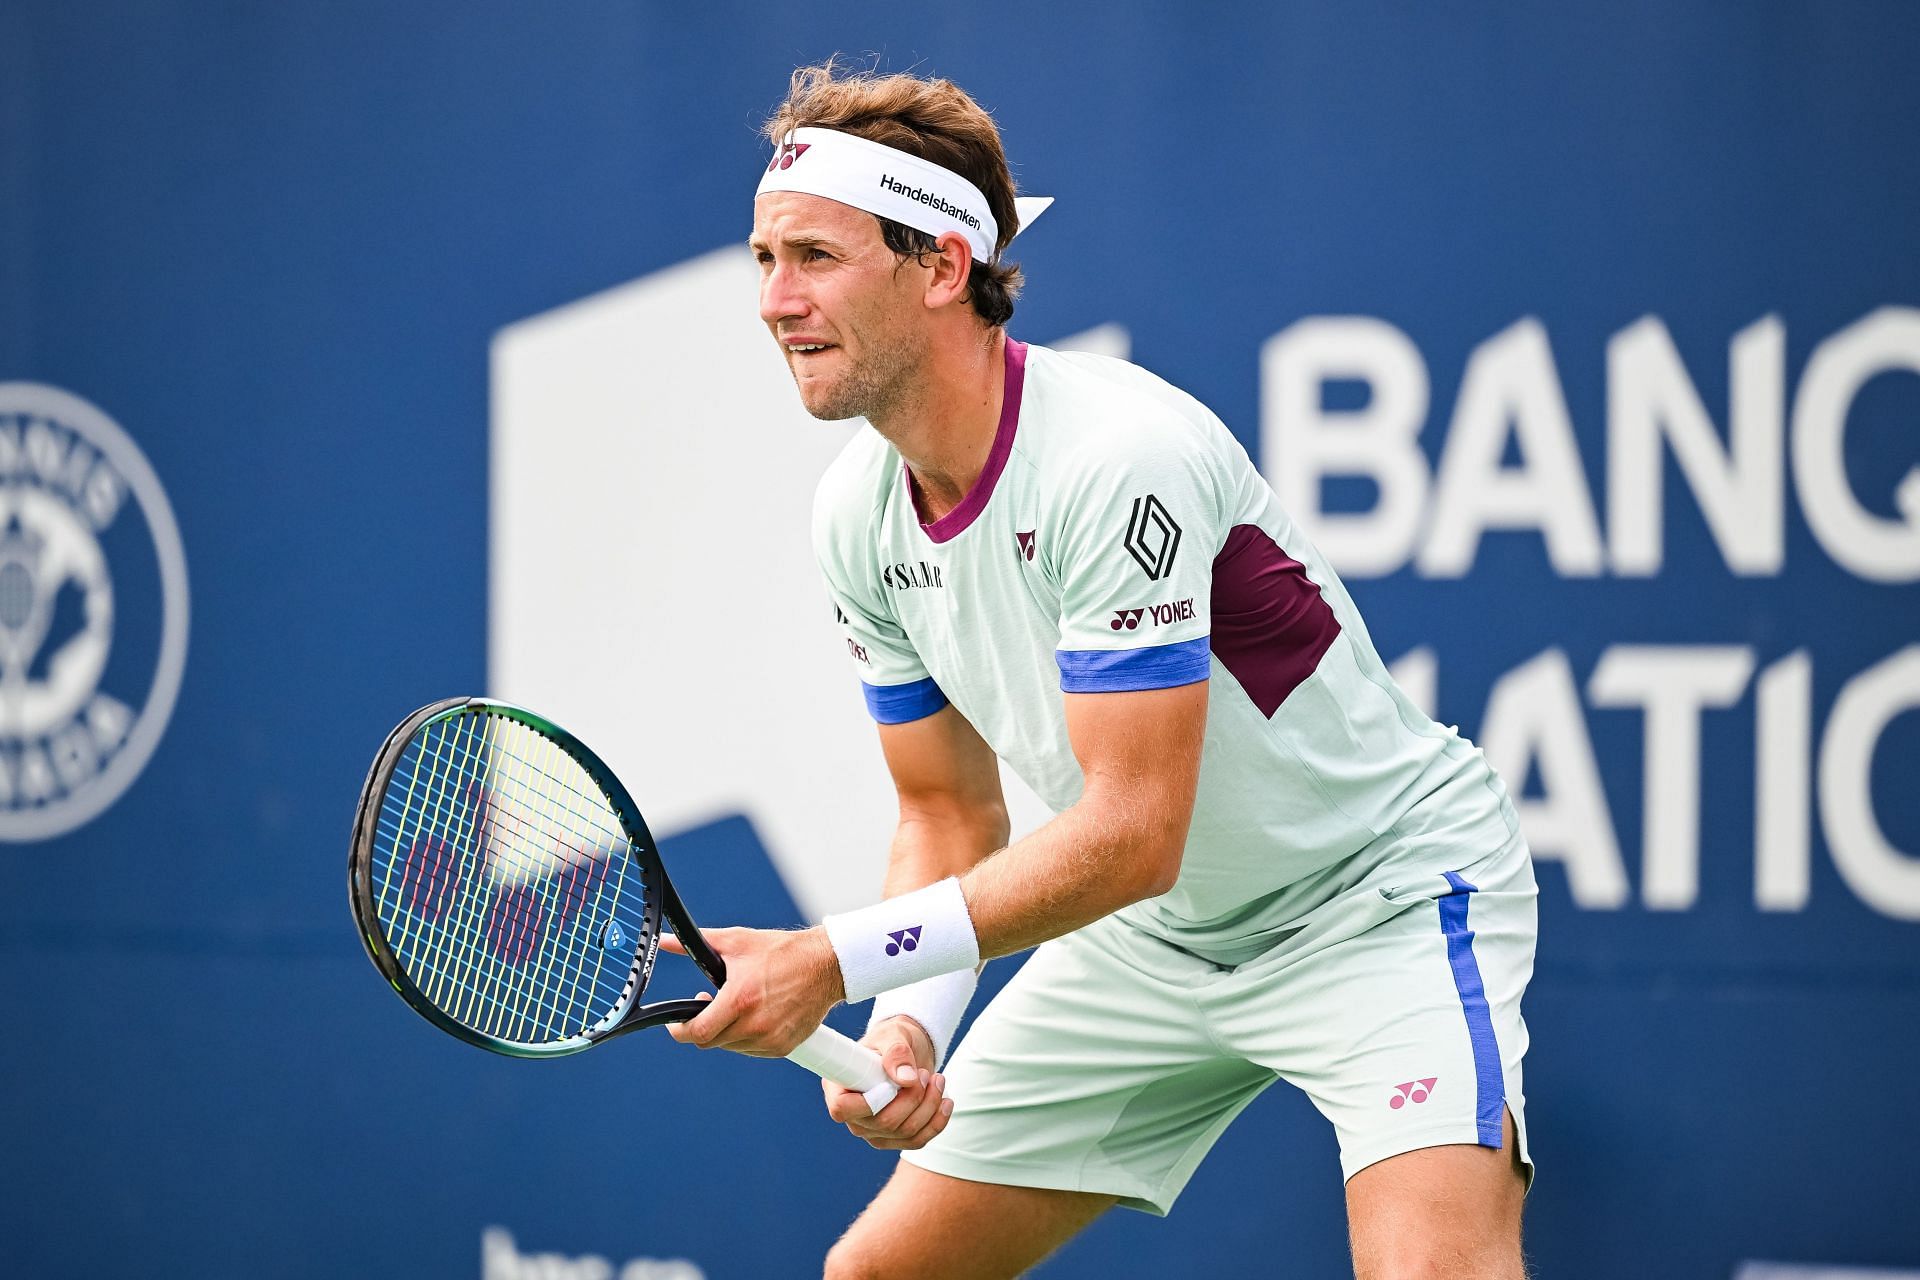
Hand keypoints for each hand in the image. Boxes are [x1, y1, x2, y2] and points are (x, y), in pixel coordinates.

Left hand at [662, 926, 841, 1057]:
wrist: (826, 965)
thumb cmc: (782, 951)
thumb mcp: (737, 942)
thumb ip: (697, 944)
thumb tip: (665, 940)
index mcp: (740, 1000)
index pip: (698, 1032)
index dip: (680, 1030)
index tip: (675, 1025)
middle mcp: (755, 1025)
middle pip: (711, 1041)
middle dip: (704, 1025)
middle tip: (710, 1003)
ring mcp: (770, 1039)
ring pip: (731, 1046)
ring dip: (726, 1031)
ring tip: (737, 1006)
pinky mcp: (784, 1047)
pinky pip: (752, 1050)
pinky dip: (747, 1036)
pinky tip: (755, 1015)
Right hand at [822, 1016, 954, 1150]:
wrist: (907, 1052)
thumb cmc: (892, 1039)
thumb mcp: (894, 1035)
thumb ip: (897, 1053)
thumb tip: (906, 1079)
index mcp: (839, 1086)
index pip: (842, 1109)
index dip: (870, 1102)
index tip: (894, 1081)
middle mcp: (852, 1114)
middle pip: (884, 1123)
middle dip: (914, 1097)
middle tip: (925, 1074)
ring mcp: (871, 1130)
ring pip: (905, 1133)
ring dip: (930, 1106)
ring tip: (938, 1079)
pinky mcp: (892, 1138)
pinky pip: (917, 1141)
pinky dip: (937, 1122)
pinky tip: (945, 1102)